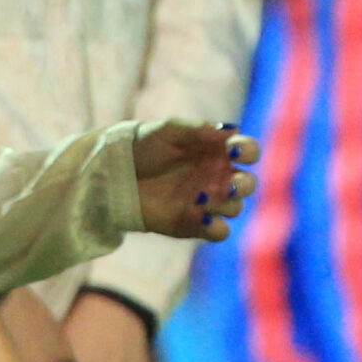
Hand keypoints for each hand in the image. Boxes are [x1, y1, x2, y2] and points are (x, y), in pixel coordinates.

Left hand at [131, 121, 258, 241]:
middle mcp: (217, 177)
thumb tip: (231, 129)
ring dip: (225, 204)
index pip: (247, 150)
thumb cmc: (144, 146)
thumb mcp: (168, 131)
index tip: (234, 150)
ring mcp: (206, 202)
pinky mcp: (193, 224)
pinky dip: (216, 228)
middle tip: (228, 184)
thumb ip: (199, 130)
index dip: (248, 150)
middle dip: (244, 185)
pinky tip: (203, 220)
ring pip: (234, 207)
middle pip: (247, 184)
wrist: (113, 174)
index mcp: (217, 151)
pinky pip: (218, 231)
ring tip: (201, 198)